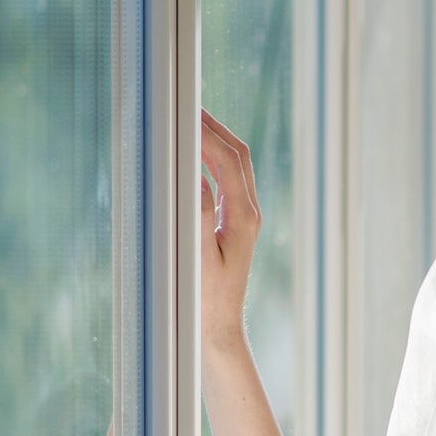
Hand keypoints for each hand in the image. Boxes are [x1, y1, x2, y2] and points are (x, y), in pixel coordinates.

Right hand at [200, 111, 260, 355]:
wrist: (218, 329)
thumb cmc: (206, 299)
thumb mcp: (200, 258)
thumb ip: (199, 217)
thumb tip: (196, 178)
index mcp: (243, 218)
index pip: (228, 161)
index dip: (208, 134)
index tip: (187, 114)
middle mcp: (248, 213)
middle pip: (238, 155)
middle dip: (215, 127)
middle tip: (189, 106)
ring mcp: (244, 217)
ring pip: (234, 165)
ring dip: (214, 140)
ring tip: (191, 121)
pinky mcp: (235, 224)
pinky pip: (226, 180)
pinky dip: (211, 159)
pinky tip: (194, 155)